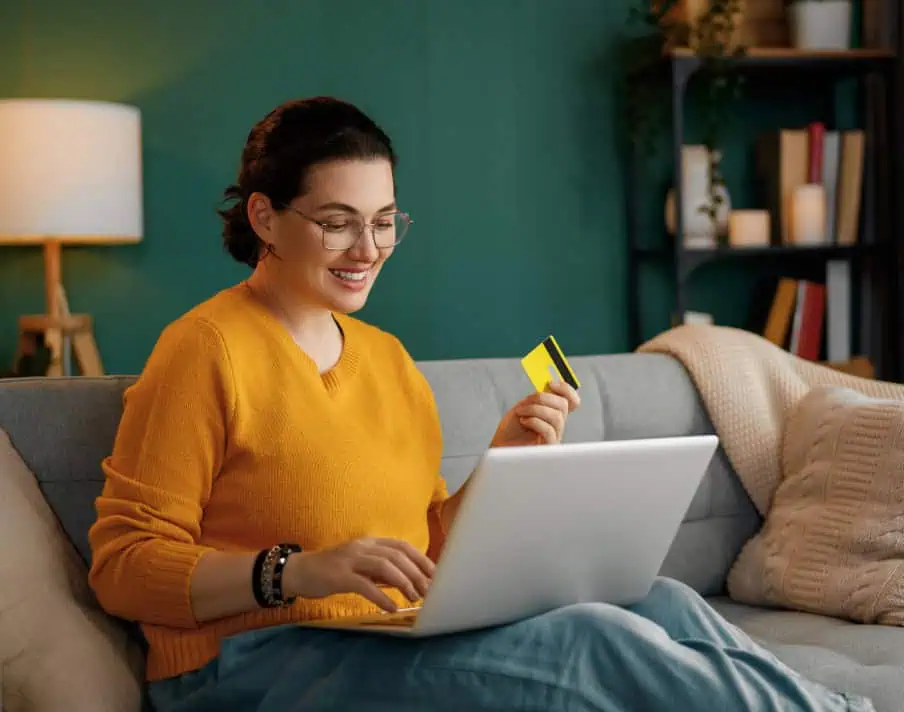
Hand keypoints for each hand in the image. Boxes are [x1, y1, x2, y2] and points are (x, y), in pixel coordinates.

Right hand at [285, 537, 434, 612]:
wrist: (299, 571)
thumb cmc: (332, 571)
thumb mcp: (360, 566)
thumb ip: (380, 570)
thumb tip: (407, 580)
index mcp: (369, 542)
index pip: (402, 546)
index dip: (421, 559)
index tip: (435, 575)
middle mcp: (362, 547)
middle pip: (397, 555)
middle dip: (417, 573)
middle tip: (429, 591)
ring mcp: (350, 560)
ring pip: (384, 566)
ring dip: (404, 583)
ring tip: (415, 598)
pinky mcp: (339, 576)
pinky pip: (365, 585)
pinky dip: (381, 596)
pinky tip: (391, 607)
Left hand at [490, 380, 580, 447]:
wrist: (499, 448)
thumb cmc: (510, 431)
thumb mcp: (522, 408)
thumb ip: (535, 399)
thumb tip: (545, 387)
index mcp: (553, 415)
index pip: (572, 401)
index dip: (566, 389)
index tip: (551, 383)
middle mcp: (557, 426)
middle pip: (563, 405)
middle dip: (543, 398)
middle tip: (527, 401)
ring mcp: (554, 437)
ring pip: (556, 417)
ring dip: (535, 409)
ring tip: (520, 412)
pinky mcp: (548, 448)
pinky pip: (549, 431)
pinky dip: (535, 421)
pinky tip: (523, 421)